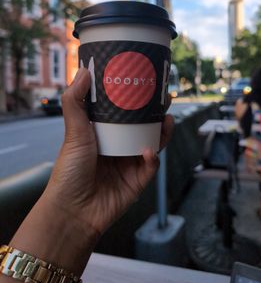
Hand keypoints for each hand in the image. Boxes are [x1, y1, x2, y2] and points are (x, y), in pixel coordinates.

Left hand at [45, 68, 173, 236]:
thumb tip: (83, 71)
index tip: (145, 84)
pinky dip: (152, 158)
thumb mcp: (73, 132)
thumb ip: (76, 102)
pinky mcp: (137, 182)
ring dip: (162, 133)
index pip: (124, 113)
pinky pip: (150, 166)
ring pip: (152, 144)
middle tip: (164, 98)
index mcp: (104, 135)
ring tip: (167, 120)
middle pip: (142, 127)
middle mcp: (118, 147)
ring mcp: (129, 165)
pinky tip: (149, 150)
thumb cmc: (69, 171)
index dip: (136, 100)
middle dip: (155, 113)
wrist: (72, 211)